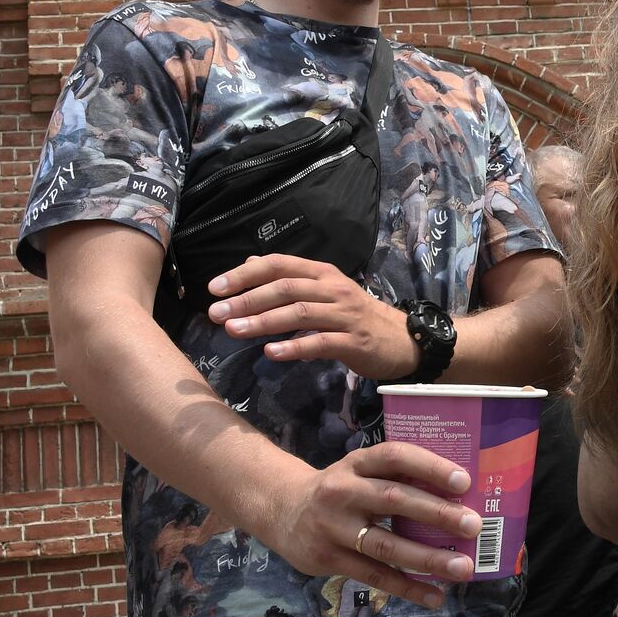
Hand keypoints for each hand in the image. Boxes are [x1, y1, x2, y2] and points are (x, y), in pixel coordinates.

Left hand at [208, 254, 418, 379]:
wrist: (403, 340)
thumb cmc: (356, 316)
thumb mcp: (324, 291)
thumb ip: (288, 278)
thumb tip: (248, 263)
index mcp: (323, 274)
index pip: (280, 264)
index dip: (245, 274)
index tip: (214, 288)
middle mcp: (334, 289)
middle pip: (286, 288)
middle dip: (247, 299)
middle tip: (215, 313)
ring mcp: (345, 315)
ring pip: (300, 313)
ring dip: (263, 322)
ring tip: (234, 331)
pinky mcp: (354, 341)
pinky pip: (320, 342)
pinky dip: (294, 347)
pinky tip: (271, 353)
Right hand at [261, 441, 482, 606]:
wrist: (280, 509)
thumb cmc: (339, 488)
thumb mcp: (360, 470)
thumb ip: (395, 477)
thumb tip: (457, 495)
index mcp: (358, 463)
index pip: (396, 457)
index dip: (430, 467)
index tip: (464, 481)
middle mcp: (343, 491)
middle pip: (395, 500)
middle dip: (438, 513)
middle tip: (473, 525)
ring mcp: (333, 527)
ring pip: (386, 545)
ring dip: (428, 558)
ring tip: (463, 568)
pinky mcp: (328, 559)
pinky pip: (374, 575)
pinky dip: (407, 587)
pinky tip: (435, 595)